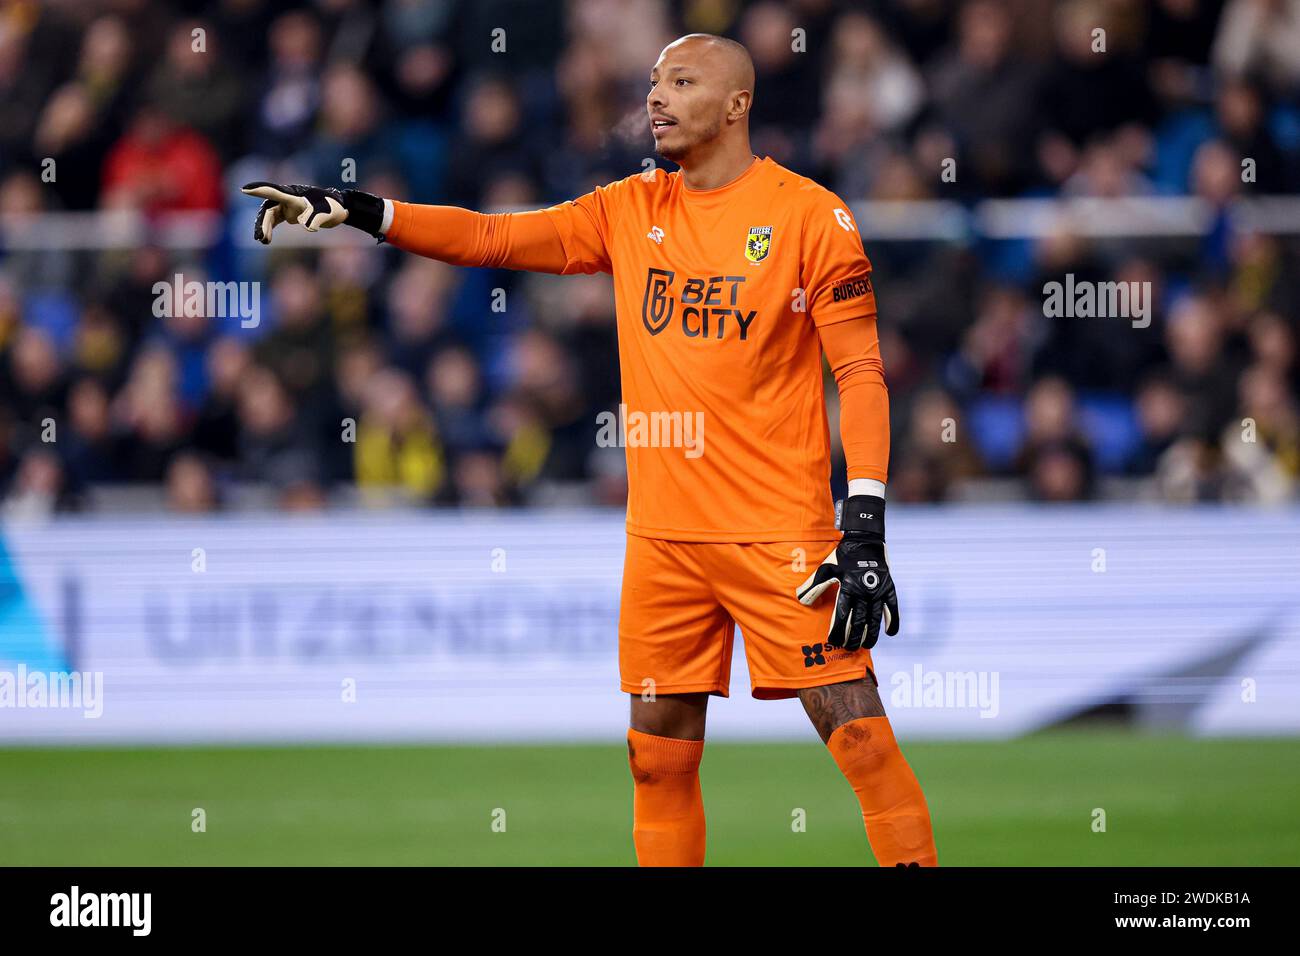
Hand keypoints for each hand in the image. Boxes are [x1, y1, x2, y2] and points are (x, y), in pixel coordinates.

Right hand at [241, 182, 349, 243]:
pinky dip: (269, 229)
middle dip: (263, 222)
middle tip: (261, 237)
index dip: (259, 190)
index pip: (273, 191)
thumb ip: (315, 218)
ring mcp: (287, 205)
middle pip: (268, 208)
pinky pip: (274, 220)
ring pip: (269, 215)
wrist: (340, 209)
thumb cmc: (333, 207)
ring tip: (263, 241)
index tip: (244, 189)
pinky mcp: (289, 213)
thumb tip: (306, 227)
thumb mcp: (327, 213)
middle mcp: (287, 197)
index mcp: (294, 194)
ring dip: (264, 227)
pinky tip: (266, 240)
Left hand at [795, 495, 899, 651]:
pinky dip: (893, 621)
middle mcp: (864, 591)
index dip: (838, 631)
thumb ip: (813, 586)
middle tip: (848, 647)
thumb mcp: (825, 568)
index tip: (833, 641)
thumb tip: (800, 601)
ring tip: (865, 645)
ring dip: (870, 634)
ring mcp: (878, 591)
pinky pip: (892, 608)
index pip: (842, 616)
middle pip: (859, 621)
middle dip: (853, 637)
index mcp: (847, 587)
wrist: (865, 540)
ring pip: (875, 619)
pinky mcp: (889, 588)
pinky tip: (889, 633)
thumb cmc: (842, 556)